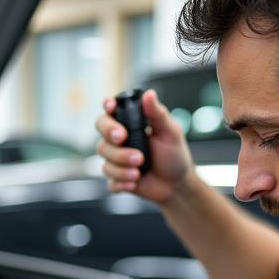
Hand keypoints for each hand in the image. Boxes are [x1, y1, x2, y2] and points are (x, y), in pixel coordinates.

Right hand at [95, 88, 194, 202]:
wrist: (176, 184)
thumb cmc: (174, 155)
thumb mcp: (170, 132)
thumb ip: (158, 114)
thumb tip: (149, 94)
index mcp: (131, 124)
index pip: (111, 112)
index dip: (107, 107)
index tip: (111, 108)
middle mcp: (120, 141)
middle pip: (102, 136)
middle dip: (113, 141)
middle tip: (124, 140)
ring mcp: (116, 160)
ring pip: (106, 161)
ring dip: (122, 165)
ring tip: (139, 169)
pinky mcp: (117, 179)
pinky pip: (110, 181)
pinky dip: (122, 182)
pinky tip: (135, 182)